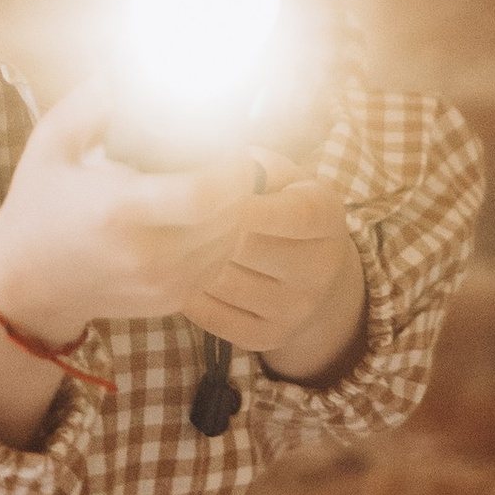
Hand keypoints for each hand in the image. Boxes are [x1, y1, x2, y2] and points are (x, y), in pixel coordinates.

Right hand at [0, 80, 259, 352]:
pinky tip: (205, 214)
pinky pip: (217, 264)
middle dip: (238, 182)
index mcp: (118, 210)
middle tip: (229, 154)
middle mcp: (146, 253)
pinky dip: (221, 237)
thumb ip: (89, 104)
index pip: (204, 192)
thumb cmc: (37, 205)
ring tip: (219, 182)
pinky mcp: (169, 300)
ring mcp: (161, 283)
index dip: (231, 166)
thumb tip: (124, 69)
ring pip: (230, 241)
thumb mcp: (51, 145)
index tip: (231, 142)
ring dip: (235, 210)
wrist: (26, 283)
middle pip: (228, 216)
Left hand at [180, 169, 367, 381]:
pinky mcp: (272, 336)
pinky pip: (215, 315)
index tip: (206, 190)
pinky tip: (177, 272)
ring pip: (223, 280)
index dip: (243, 201)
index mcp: (327, 217)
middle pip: (247, 246)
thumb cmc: (281, 207)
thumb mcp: (280, 175)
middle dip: (203, 227)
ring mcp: (298, 309)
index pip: (290, 212)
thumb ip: (251, 164)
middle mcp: (320, 268)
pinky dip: (189, 293)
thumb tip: (207, 157)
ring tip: (167, 240)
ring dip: (187, 259)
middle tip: (170, 212)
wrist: (314, 273)